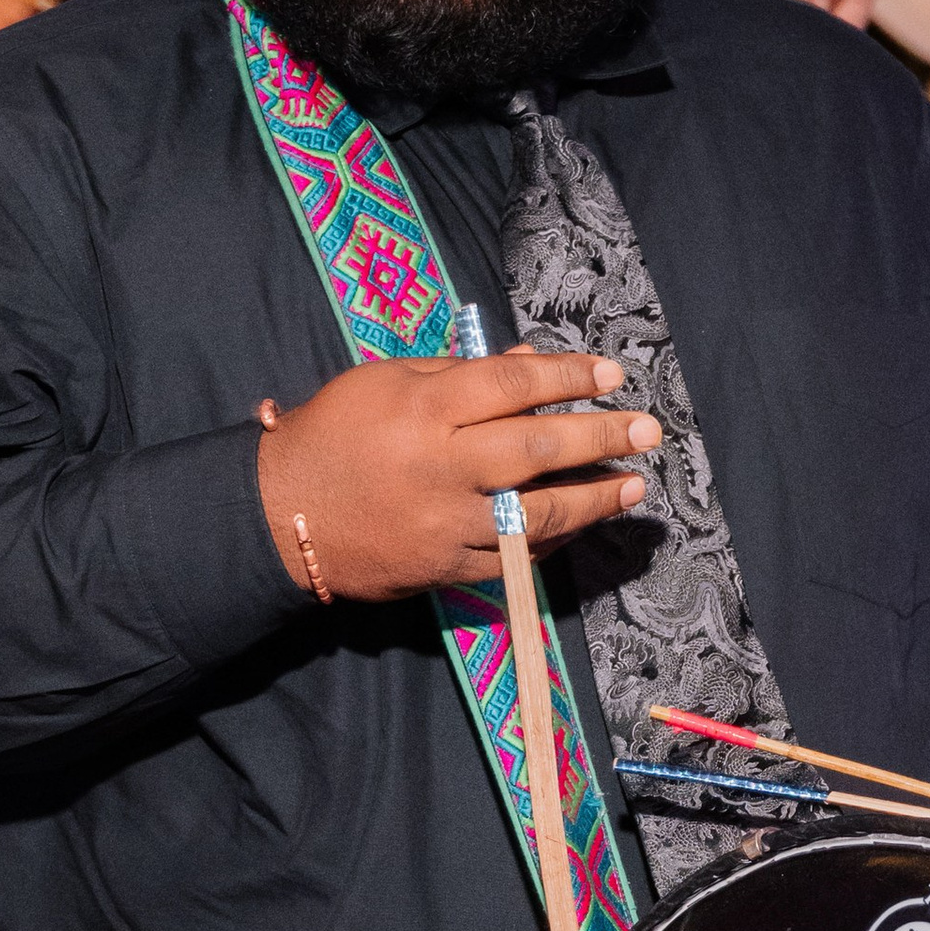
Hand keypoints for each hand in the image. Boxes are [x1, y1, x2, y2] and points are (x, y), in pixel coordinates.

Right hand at [257, 351, 662, 603]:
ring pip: (537, 513)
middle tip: (648, 430)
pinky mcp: (445, 566)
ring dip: (593, 498)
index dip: (570, 378)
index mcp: (425, 409)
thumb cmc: (333, 434)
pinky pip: (513, 556)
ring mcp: (446, 523)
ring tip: (633, 484)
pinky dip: (551, 539)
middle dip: (602, 438)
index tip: (613, 375)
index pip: (514, 386)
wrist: (281, 516)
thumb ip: (459, 374)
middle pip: (538, 449)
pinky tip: (580, 523)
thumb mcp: (386, 382)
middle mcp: (442, 467)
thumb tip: (530, 364)